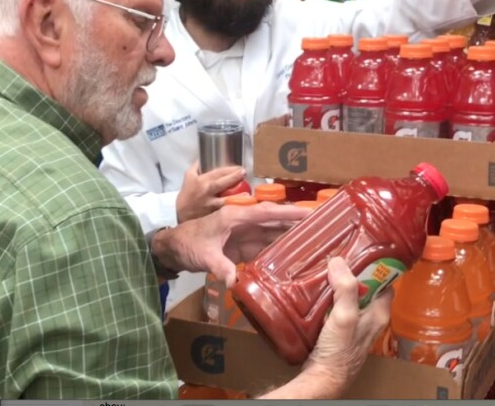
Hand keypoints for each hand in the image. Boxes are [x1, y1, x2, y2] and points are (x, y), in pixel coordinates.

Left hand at [152, 202, 306, 284]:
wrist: (173, 249)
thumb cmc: (187, 245)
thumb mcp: (203, 256)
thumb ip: (220, 266)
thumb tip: (234, 282)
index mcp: (235, 216)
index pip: (267, 212)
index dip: (288, 212)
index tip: (309, 211)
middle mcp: (242, 222)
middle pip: (274, 220)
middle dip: (295, 220)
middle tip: (321, 223)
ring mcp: (243, 234)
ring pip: (271, 232)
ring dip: (290, 234)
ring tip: (314, 236)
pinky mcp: (241, 246)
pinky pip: (264, 245)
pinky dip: (278, 248)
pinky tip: (293, 252)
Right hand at [175, 161, 247, 222]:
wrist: (180, 214)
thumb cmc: (186, 195)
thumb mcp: (188, 177)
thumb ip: (196, 167)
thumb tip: (203, 158)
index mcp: (202, 181)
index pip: (219, 173)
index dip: (231, 169)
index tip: (240, 168)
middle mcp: (207, 191)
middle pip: (224, 182)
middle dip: (236, 177)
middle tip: (244, 173)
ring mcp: (211, 204)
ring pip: (227, 199)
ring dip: (239, 195)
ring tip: (248, 191)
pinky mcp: (214, 214)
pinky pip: (226, 210)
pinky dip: (234, 207)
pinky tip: (243, 205)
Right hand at [302, 257, 392, 395]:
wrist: (322, 378)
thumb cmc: (338, 353)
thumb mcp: (345, 317)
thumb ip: (345, 290)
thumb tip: (339, 261)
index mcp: (379, 313)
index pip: (385, 282)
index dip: (376, 266)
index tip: (362, 251)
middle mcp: (370, 319)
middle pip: (365, 288)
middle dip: (352, 273)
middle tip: (337, 259)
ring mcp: (354, 325)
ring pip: (350, 298)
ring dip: (339, 286)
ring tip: (325, 271)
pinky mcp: (339, 331)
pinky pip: (337, 308)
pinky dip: (329, 299)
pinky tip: (318, 293)